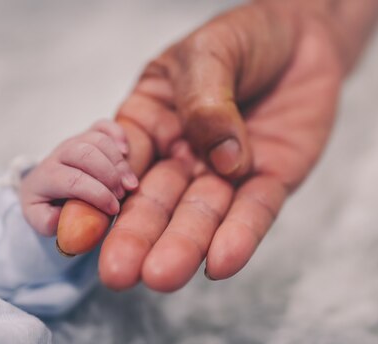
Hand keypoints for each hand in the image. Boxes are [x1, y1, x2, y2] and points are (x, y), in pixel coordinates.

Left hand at [20, 119, 138, 235]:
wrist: (42, 186)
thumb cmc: (46, 205)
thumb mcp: (38, 219)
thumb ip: (45, 221)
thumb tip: (59, 216)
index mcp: (46, 175)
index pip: (73, 180)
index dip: (97, 194)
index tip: (113, 209)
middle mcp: (60, 154)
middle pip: (86, 153)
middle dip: (109, 174)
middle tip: (122, 194)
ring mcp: (75, 141)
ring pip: (97, 140)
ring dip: (118, 161)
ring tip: (130, 183)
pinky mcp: (88, 135)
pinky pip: (103, 125)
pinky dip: (118, 134)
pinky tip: (126, 151)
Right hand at [99, 1, 377, 291]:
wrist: (303, 34)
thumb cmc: (244, 37)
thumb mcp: (208, 54)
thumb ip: (205, 100)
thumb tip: (221, 160)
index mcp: (151, 122)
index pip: (118, 163)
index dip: (96, 198)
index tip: (74, 234)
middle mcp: (183, 155)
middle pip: (157, 201)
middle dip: (138, 237)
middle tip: (118, 273)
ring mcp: (226, 173)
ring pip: (202, 215)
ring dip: (185, 246)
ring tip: (163, 276)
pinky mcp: (270, 180)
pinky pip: (255, 212)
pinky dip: (240, 237)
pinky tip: (222, 262)